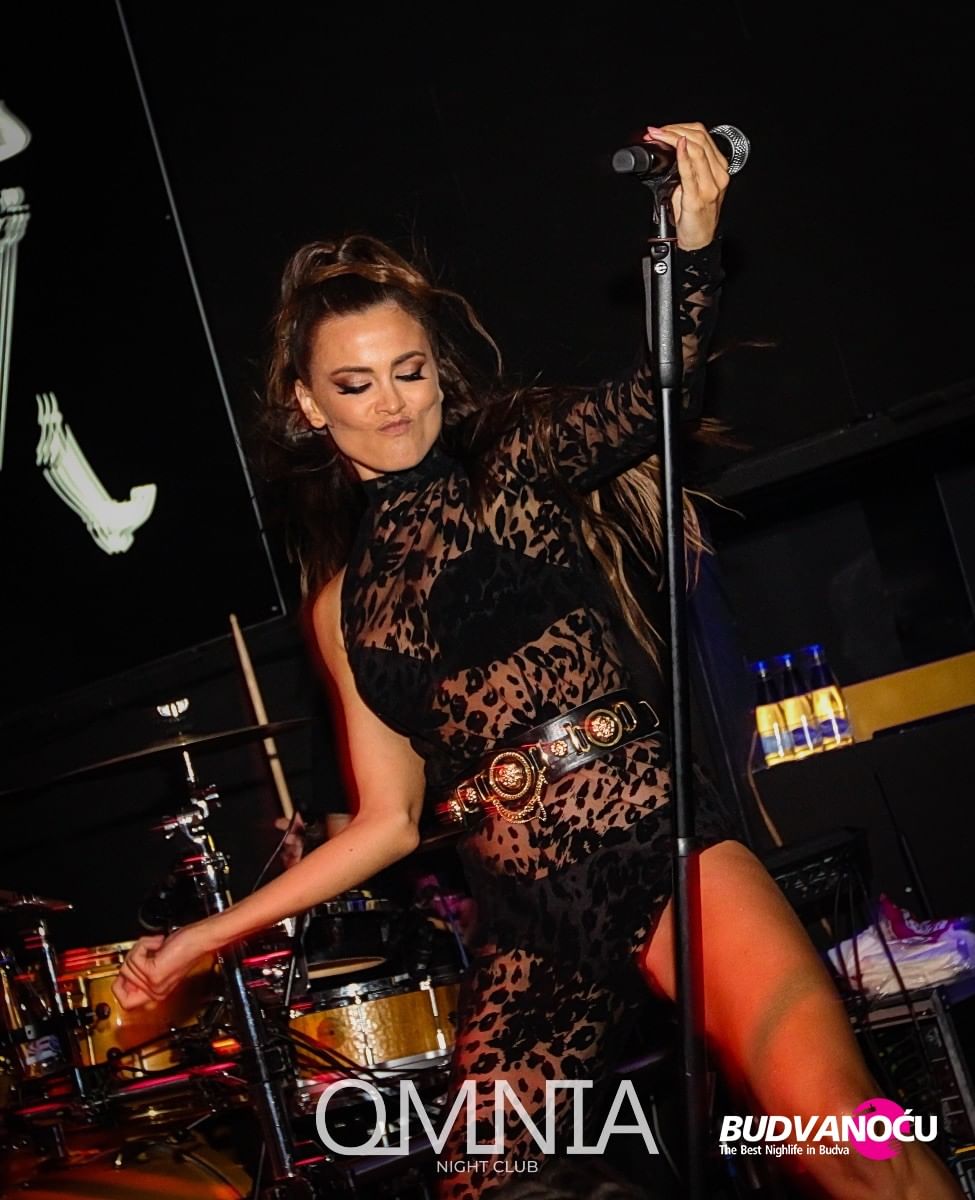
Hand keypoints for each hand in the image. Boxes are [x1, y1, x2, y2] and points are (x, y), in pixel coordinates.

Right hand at [111, 923, 213, 1010]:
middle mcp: (155, 993)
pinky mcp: (154, 974)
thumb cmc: (185, 947)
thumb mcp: (159, 965)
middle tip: (144, 951)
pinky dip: (144, 944)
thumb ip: (141, 976)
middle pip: (121, 981)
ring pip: (126, 967)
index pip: (125, 1002)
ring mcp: (154, 985)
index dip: (120, 987)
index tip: (125, 974)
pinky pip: (135, 958)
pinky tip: (158, 943)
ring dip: (139, 949)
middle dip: (130, 960)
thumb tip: (122, 977)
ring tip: (155, 946)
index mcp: (156, 993)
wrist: (200, 940)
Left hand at [643, 122, 729, 249]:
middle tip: (656, 131)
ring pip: (696, 148)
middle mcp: (718, 174)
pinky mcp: (698, 196)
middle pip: (699, 138)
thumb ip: (687, 166)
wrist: (699, 239)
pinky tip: (676, 145)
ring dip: (673, 137)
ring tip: (658, 135)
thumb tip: (670, 150)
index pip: (702, 135)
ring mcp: (710, 185)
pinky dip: (682, 155)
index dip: (680, 127)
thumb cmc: (696, 214)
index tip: (662, 129)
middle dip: (674, 130)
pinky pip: (690, 170)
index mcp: (719, 167)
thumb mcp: (694, 184)